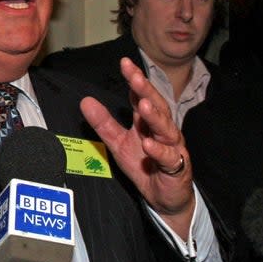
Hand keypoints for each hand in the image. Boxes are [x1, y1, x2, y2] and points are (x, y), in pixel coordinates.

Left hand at [80, 57, 195, 234]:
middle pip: (157, 106)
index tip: (125, 63)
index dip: (134, 80)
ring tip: (144, 105)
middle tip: (135, 78)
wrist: (164, 197)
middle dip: (146, 91)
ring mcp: (172, 147)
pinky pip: (169, 157)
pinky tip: (149, 144)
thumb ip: (104, 123)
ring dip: (154, 116)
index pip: (142, 96)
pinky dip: (159, 150)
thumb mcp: (118, 144)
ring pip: (165, 128)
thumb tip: (85, 101)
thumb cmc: (145, 165)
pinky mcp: (177, 167)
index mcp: (148, 122)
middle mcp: (163, 130)